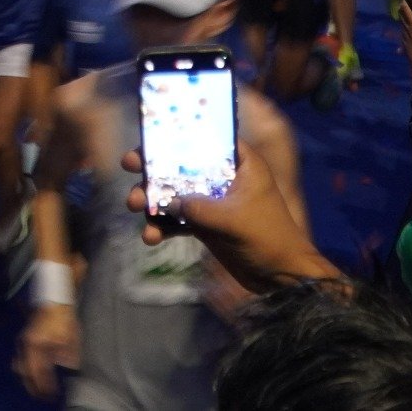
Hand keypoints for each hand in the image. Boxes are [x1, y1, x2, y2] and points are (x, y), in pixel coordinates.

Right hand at [17, 302, 79, 397]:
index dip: (44, 385)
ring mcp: (24, 339)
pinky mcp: (26, 336)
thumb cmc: (63, 317)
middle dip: (31, 384)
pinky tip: (33, 369)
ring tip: (36, 384)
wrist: (55, 298)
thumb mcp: (70, 336)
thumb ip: (68, 353)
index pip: (38, 371)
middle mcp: (26, 344)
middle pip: (24, 370)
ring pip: (20, 363)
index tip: (49, 394)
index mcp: (36, 345)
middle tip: (40, 393)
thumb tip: (68, 366)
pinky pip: (21, 355)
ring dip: (27, 375)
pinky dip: (26, 365)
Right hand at [121, 140, 337, 291]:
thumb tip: (166, 202)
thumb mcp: (233, 220)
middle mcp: (224, 178)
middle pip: (183, 164)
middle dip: (154, 168)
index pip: (207, 138)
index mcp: (240, 164)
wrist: (282, 279)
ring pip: (175, 193)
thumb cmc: (268, 239)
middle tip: (129, 166)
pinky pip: (178, 220)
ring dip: (153, 200)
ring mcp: (213, 202)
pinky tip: (150, 238)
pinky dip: (163, 227)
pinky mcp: (206, 224)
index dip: (178, 133)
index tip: (150, 132)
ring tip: (135, 209)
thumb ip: (198, 209)